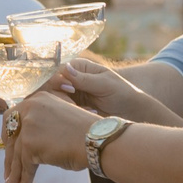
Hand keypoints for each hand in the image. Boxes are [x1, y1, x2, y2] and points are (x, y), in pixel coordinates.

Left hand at [0, 89, 95, 182]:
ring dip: (15, 171)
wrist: (96, 140)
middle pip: (12, 136)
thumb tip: (28, 143)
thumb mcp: (60, 118)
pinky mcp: (30, 143)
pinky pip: (25, 164)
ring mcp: (29, 125)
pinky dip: (25, 177)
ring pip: (17, 153)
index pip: (14, 116)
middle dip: (9, 156)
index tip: (9, 146)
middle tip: (9, 170)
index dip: (9, 134)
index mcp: (38, 99)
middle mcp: (30, 108)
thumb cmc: (86, 133)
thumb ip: (42, 123)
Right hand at [50, 58, 182, 126]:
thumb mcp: (105, 83)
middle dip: (60, 96)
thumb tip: (65, 68)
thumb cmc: (123, 93)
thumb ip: (85, 79)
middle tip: (74, 105)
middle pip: (50, 86)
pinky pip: (61, 112)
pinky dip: (71, 115)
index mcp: (78, 67)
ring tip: (87, 111)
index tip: (71, 90)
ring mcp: (69, 95)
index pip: (57, 70)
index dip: (58, 80)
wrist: (132, 113)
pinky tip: (89, 115)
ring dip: (66, 107)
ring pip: (52, 100)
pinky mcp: (71, 109)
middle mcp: (70, 79)